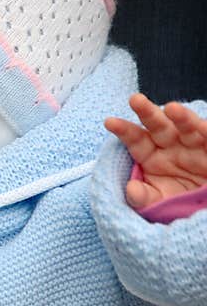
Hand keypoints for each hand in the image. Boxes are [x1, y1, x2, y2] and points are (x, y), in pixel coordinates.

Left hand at [104, 93, 206, 208]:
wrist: (202, 205)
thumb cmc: (176, 199)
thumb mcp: (157, 201)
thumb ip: (143, 197)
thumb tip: (131, 190)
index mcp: (150, 154)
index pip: (135, 140)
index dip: (124, 130)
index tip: (109, 122)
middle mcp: (170, 145)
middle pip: (157, 126)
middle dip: (146, 113)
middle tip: (135, 100)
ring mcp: (193, 145)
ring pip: (186, 127)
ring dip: (180, 117)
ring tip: (172, 108)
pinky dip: (206, 130)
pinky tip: (203, 126)